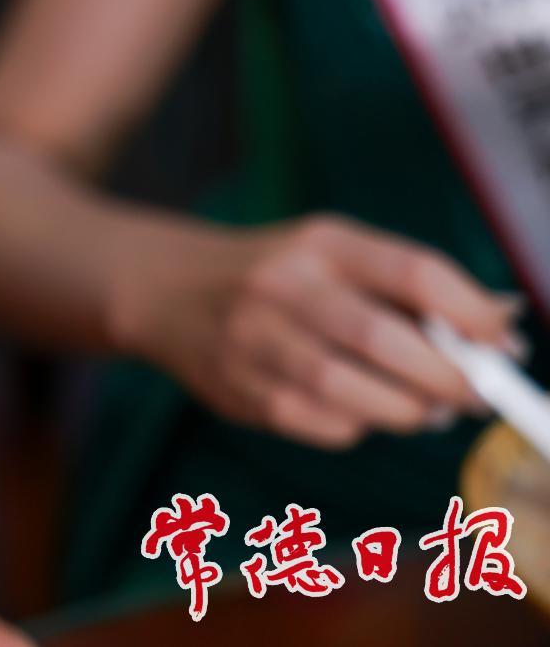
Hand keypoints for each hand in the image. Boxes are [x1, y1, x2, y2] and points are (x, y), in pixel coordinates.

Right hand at [118, 214, 519, 447]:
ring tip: (424, 410)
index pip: (412, 271)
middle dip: (446, 377)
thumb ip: (411, 290)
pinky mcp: (241, 391)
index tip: (503, 344)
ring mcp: (256, 341)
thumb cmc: (277, 276)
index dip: (471, 313)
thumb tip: (501, 331)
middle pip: (384, 340)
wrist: (168, 292)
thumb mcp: (335, 256)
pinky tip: (360, 411)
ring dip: (408, 411)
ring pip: (352, 392)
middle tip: (473, 394)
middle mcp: (284, 287)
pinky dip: (357, 426)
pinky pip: (321, 424)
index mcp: (321, 244)